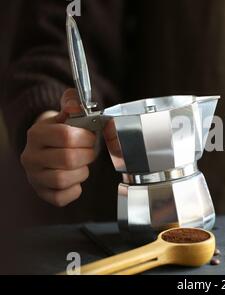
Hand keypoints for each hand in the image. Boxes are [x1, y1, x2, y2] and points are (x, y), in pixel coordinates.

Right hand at [20, 89, 95, 206]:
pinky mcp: (42, 193)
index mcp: (37, 134)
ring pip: (63, 179)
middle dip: (87, 155)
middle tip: (90, 152)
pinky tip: (75, 180)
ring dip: (81, 172)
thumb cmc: (60, 134)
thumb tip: (75, 102)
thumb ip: (73, 104)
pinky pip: (61, 198)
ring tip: (82, 165)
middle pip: (68, 159)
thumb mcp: (65, 116)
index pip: (66, 136)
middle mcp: (31, 157)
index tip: (91, 137)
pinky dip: (74, 190)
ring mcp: (34, 177)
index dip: (86, 137)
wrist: (45, 150)